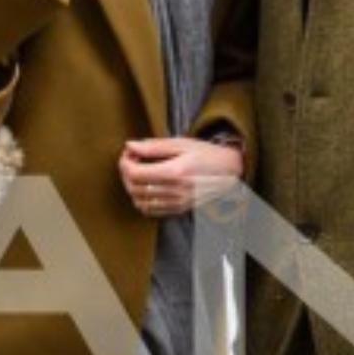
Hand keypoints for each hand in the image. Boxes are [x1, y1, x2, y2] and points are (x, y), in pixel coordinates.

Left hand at [119, 136, 243, 217]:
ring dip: (132, 187)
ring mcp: (177, 203)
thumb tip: (130, 146)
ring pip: (139, 201)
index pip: (135, 173)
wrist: (229, 171)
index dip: (125, 163)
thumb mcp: (181, 143)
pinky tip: (146, 187)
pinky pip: (150, 211)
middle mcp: (175, 190)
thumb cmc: (206, 154)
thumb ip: (153, 146)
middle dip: (125, 173)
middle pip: (134, 188)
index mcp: (175, 171)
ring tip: (138, 173)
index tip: (129, 153)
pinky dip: (142, 200)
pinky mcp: (179, 209)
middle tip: (131, 161)